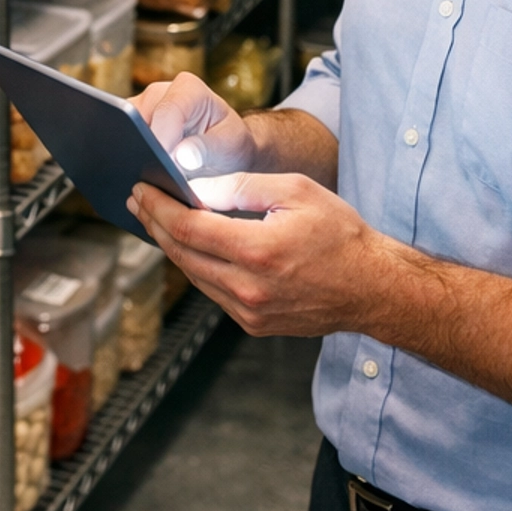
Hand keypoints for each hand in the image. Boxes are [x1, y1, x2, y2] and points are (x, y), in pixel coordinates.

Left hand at [127, 165, 392, 336]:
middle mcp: (249, 288)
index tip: (141, 189)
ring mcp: (250, 312)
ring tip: (154, 219)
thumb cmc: (341, 235)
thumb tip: (197, 187)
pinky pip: (212, 291)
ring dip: (170, 246)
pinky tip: (188, 246)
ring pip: (193, 275)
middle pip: (182, 254)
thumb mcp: (296, 192)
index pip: (188, 228)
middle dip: (154, 223)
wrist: (373, 288)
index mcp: (258, 251)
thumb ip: (242, 186)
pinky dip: (195, 266)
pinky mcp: (254, 324)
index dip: (158, 207)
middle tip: (138, 200)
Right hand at [132, 70, 256, 205]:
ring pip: (122, 130)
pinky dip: (124, 160)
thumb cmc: (229, 142)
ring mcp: (141, 110)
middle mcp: (160, 93)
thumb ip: (208, 150)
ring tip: (141, 182)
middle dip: (142, 148)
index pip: (168, 110)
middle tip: (149, 178)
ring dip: (129, 155)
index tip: (164, 163)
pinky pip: (118, 142)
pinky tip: (132, 180)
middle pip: (138, 118)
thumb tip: (181, 157)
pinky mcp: (129, 128)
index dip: (163, 137)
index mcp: (188, 89)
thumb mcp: (230, 146)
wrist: (224, 148)